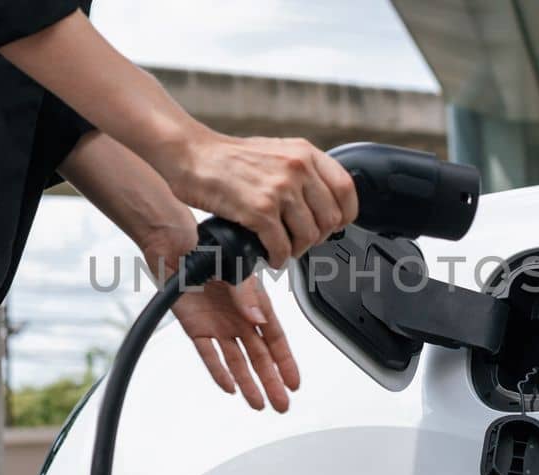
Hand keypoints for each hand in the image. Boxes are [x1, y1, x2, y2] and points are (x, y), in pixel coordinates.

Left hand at [139, 230, 299, 411]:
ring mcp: (218, 324)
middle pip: (259, 356)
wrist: (173, 244)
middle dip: (272, 381)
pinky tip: (229, 386)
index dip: (285, 361)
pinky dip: (218, 371)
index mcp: (253, 302)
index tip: (294, 381)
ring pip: (237, 361)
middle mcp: (238, 316)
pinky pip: (209, 355)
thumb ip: (247, 296)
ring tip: (259, 403)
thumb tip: (259, 319)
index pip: (274, 338)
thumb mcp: (234, 269)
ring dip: (248, 382)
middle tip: (281, 403)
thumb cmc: (208, 248)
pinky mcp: (196, 327)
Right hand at [162, 135, 357, 268]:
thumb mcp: (276, 151)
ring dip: (295, 250)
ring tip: (281, 249)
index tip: (333, 226)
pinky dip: (277, 257)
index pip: (347, 190)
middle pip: (330, 219)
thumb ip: (302, 172)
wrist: (191, 154)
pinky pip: (281, 246)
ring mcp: (279, 189)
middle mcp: (297, 168)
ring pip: (308, 236)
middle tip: (299, 241)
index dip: (344, 215)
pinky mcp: (259, 209)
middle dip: (316, 237)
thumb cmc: (228, 158)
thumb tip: (322, 204)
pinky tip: (269, 255)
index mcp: (305, 152)